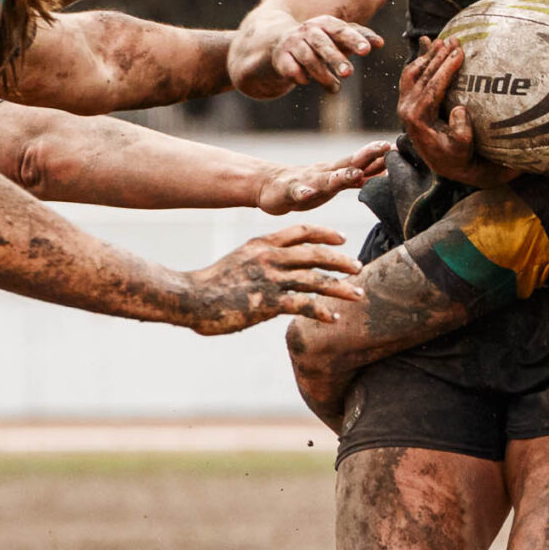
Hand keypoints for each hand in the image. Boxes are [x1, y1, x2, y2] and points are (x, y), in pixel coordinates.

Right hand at [177, 223, 362, 334]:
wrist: (189, 298)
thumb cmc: (211, 285)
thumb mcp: (238, 262)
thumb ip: (261, 262)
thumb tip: (280, 275)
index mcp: (262, 243)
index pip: (301, 231)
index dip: (325, 233)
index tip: (342, 238)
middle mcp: (269, 256)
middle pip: (316, 253)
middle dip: (341, 260)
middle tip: (358, 267)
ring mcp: (270, 278)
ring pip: (316, 278)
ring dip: (341, 287)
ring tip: (359, 294)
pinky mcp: (267, 301)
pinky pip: (303, 305)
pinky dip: (322, 311)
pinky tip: (334, 318)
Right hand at [255, 140, 389, 214]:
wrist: (270, 186)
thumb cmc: (307, 186)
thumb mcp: (335, 182)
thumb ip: (358, 178)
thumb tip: (386, 173)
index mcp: (336, 172)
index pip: (361, 161)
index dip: (379, 155)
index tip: (399, 146)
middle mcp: (325, 173)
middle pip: (348, 163)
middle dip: (368, 155)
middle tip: (386, 147)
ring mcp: (307, 182)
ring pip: (326, 179)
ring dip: (341, 175)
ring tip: (355, 173)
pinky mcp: (289, 193)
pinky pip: (296, 192)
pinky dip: (303, 192)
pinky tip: (307, 194)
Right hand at [267, 14, 381, 92]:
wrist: (281, 42)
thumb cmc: (320, 40)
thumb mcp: (338, 36)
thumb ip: (360, 37)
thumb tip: (381, 43)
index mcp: (325, 23)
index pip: (341, 30)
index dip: (354, 39)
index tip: (367, 50)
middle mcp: (308, 31)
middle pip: (323, 44)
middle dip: (336, 59)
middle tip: (349, 73)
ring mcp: (293, 43)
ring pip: (308, 59)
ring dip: (322, 75)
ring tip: (335, 88)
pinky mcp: (281, 58)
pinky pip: (292, 70)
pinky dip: (301, 78)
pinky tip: (306, 81)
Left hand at [399, 36, 514, 187]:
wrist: (444, 163)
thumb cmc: (457, 155)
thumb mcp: (463, 147)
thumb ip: (462, 131)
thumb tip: (459, 109)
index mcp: (417, 119)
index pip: (431, 88)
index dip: (446, 68)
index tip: (460, 53)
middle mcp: (406, 110)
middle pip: (422, 76)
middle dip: (438, 56)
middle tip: (454, 40)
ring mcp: (404, 104)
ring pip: (412, 72)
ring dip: (428, 55)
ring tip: (444, 40)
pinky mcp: (407, 100)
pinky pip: (411, 75)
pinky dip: (420, 59)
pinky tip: (428, 44)